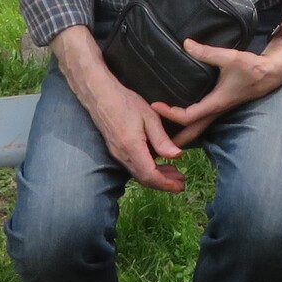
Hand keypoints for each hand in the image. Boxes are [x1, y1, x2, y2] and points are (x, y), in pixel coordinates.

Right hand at [66, 51, 186, 191]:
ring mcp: (117, 154)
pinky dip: (148, 170)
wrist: (100, 95)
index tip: (180, 186)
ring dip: (157, 177)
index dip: (166, 184)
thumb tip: (177, 156)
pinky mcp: (116, 150)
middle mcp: (122, 155)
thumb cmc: (126, 102)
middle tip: (181, 183)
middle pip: (144, 179)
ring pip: (138, 174)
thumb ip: (162, 140)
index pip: (150, 175)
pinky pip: (133, 167)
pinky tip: (158, 163)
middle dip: (164, 183)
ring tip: (174, 173)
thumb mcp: (149, 118)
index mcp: (132, 147)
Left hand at [151, 38, 281, 145]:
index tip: (154, 105)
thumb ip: (207, 52)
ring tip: (164, 134)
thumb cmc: (253, 67)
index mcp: (216, 103)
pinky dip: (190, 123)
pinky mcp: (221, 105)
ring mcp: (219, 110)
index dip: (170, 113)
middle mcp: (216, 110)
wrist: (272, 73)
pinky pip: (203, 119)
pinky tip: (182, 118)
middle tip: (155, 143)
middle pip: (193, 132)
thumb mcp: (230, 57)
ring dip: (182, 132)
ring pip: (198, 128)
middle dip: (174, 139)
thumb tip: (186, 44)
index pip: (188, 116)